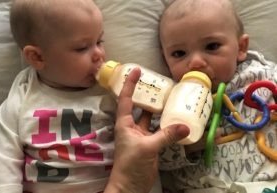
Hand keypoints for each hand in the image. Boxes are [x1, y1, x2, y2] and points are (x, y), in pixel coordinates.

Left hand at [104, 68, 188, 192]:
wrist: (130, 186)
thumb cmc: (130, 165)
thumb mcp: (147, 148)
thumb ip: (166, 136)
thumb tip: (185, 126)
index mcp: (125, 123)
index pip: (125, 99)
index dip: (130, 84)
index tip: (136, 70)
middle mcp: (132, 126)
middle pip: (140, 106)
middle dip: (148, 94)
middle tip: (160, 83)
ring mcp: (142, 135)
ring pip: (151, 118)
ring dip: (159, 109)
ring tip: (171, 97)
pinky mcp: (151, 144)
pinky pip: (160, 130)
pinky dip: (167, 125)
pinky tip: (176, 119)